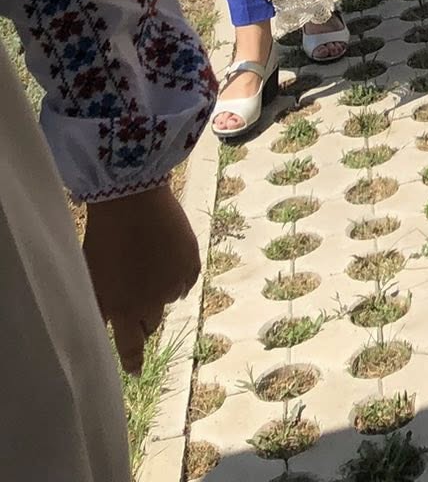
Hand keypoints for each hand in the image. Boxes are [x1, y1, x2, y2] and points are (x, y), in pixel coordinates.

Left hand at [82, 182, 200, 374]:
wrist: (133, 200)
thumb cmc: (103, 238)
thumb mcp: (93, 278)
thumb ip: (100, 307)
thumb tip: (101, 328)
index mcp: (122, 309)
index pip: (130, 348)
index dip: (133, 361)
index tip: (135, 371)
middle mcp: (151, 303)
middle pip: (150, 324)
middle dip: (142, 316)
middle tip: (135, 295)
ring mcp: (174, 283)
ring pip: (169, 300)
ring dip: (160, 292)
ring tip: (149, 267)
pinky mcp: (191, 262)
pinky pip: (186, 280)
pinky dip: (178, 275)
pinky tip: (167, 258)